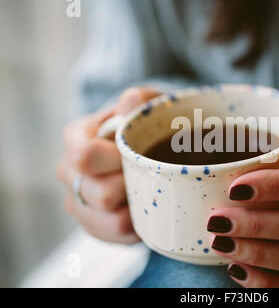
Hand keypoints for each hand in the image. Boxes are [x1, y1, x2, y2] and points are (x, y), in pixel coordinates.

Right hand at [57, 87, 159, 242]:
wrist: (141, 148)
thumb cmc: (142, 125)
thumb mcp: (145, 104)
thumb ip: (139, 100)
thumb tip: (129, 102)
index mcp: (76, 137)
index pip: (85, 156)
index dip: (117, 160)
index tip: (140, 154)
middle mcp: (69, 172)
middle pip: (100, 194)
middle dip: (132, 186)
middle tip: (150, 174)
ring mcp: (78, 202)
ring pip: (110, 222)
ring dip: (137, 209)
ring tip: (148, 191)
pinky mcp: (92, 225)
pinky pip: (117, 237)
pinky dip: (137, 226)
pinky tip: (145, 209)